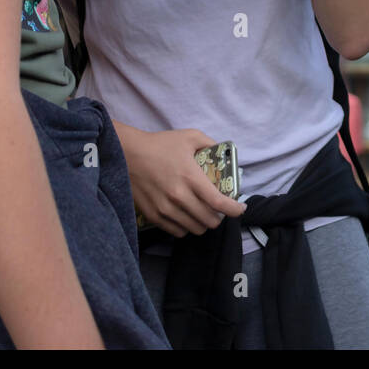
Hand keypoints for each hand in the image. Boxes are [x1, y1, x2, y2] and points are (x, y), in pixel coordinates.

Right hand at [124, 128, 245, 236]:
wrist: (128, 154)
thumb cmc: (160, 144)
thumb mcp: (189, 136)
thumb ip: (210, 143)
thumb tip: (224, 153)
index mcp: (191, 177)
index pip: (219, 203)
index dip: (234, 210)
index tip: (240, 209)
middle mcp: (179, 196)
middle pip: (209, 221)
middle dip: (219, 217)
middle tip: (218, 209)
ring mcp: (165, 208)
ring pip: (195, 229)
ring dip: (203, 223)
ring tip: (203, 213)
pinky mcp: (153, 215)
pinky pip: (177, 232)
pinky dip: (186, 227)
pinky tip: (187, 217)